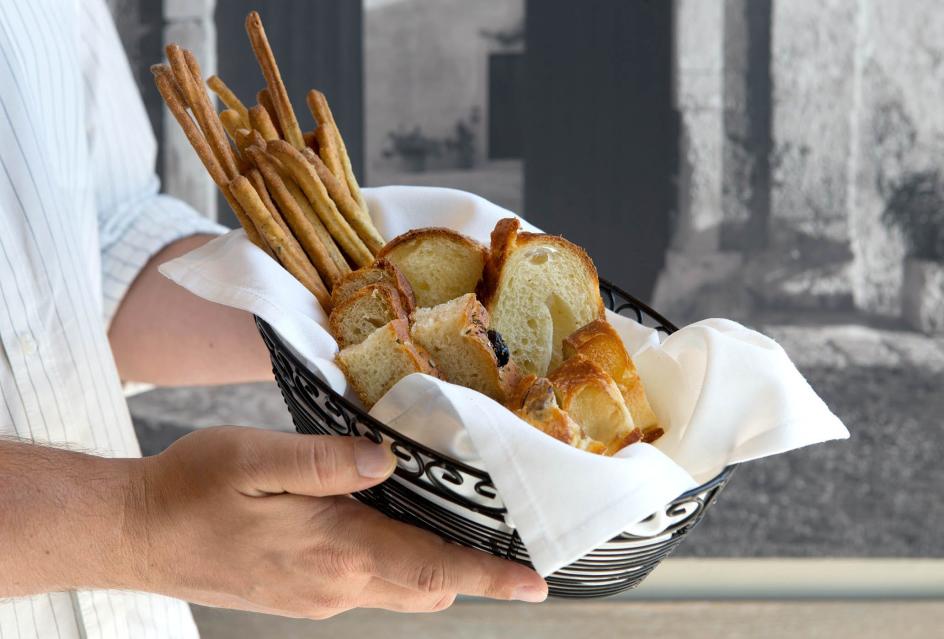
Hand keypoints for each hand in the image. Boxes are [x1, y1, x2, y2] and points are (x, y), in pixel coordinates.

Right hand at [129, 427, 547, 617]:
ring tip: (467, 536)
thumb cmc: (189, 490)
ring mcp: (317, 596)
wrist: (133, 534)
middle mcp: (334, 585)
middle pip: (427, 588)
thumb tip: (387, 460)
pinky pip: (369, 587)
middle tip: (514, 550)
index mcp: (334, 552)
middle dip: (474, 574)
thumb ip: (326, 462)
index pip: (432, 570)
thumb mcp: (254, 458)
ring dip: (438, 570)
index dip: (489, 577)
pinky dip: (400, 568)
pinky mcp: (301, 594)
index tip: (535, 584)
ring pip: (400, 591)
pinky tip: (395, 531)